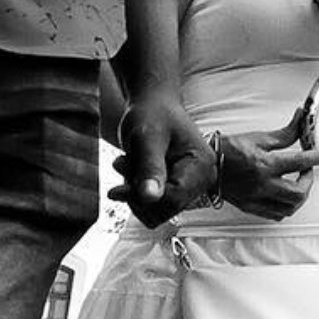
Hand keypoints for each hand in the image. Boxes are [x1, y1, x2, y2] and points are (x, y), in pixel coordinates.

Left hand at [108, 91, 214, 227]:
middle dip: (137, 194)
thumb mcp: (147, 138)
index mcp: (202, 165)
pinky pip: (154, 208)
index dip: (142, 198)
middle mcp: (203, 179)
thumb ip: (150, 167)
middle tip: (120, 165)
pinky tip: (132, 172)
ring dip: (134, 194)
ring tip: (126, 164)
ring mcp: (192, 186)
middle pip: (166, 210)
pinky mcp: (179, 189)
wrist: (153, 105)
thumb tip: (150, 198)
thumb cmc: (152, 114)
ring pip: (157, 213)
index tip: (116, 188)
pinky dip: (137, 194)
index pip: (174, 199)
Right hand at [217, 113, 318, 220]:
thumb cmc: (229, 149)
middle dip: (309, 182)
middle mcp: (262, 184)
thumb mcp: (259, 137)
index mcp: (265, 164)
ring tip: (298, 184)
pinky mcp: (250, 207)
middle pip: (298, 192)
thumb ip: (285, 134)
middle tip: (308, 171)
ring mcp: (256, 199)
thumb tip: (301, 120)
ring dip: (299, 197)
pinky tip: (284, 196)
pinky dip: (285, 207)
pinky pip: (275, 214)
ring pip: (289, 208)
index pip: (300, 161)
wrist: (205, 165)